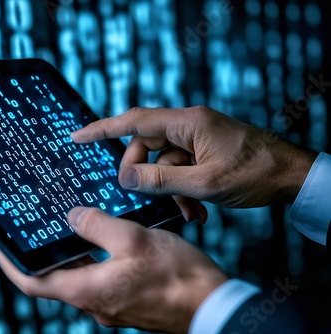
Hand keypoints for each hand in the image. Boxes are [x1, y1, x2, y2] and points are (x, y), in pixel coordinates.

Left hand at [0, 207, 227, 333]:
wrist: (211, 305)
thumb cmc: (175, 276)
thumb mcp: (131, 239)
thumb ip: (97, 225)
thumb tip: (73, 217)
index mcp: (86, 290)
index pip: (33, 285)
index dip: (12, 268)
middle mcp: (94, 304)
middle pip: (56, 281)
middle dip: (44, 258)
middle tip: (37, 232)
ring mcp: (111, 307)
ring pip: (80, 280)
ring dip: (71, 258)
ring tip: (68, 231)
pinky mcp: (127, 304)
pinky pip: (100, 282)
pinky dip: (93, 264)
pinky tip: (104, 244)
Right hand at [71, 106, 316, 221]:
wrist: (292, 176)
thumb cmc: (254, 173)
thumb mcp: (203, 182)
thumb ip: (160, 180)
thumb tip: (124, 177)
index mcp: (186, 123)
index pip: (134, 121)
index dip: (101, 129)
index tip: (76, 137)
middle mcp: (188, 126)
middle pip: (146, 146)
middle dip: (143, 175)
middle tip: (143, 197)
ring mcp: (196, 139)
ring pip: (163, 163)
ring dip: (168, 190)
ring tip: (186, 215)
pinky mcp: (204, 152)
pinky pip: (180, 170)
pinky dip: (182, 191)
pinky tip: (196, 212)